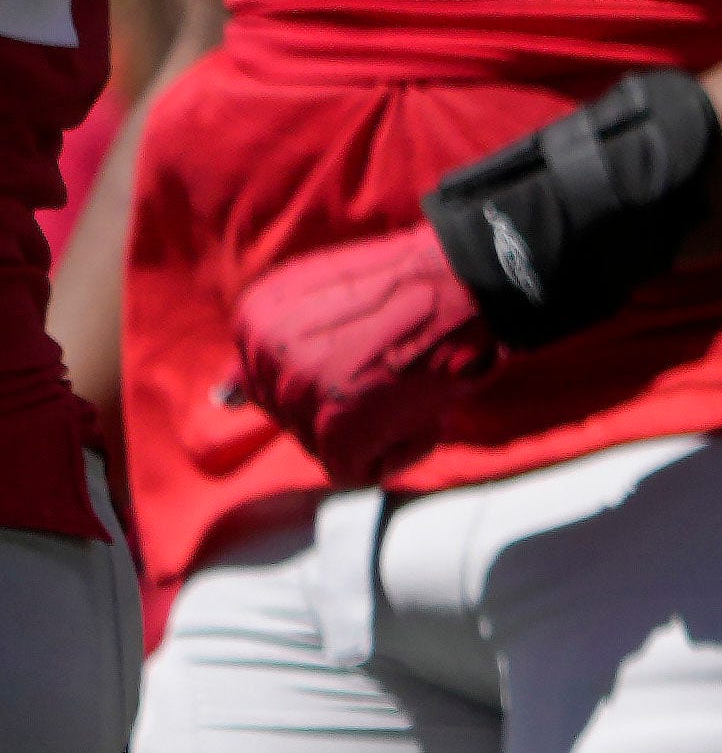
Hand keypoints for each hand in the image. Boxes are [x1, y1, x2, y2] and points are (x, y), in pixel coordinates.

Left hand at [229, 223, 498, 484]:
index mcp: (253, 319)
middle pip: (294, 421)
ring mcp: (297, 392)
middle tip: (394, 368)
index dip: (331, 377)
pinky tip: (422, 408)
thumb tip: (220, 400)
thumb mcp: (322, 300)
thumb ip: (270, 349)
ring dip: (374, 430)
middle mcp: (265, 355)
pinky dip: (400, 450)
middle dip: (347, 408)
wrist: (470, 280)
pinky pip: (358, 472)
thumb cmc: (413, 288)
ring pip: (324, 449)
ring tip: (408, 385)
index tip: (367, 349)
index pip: (273, 387)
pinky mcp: (335, 427)